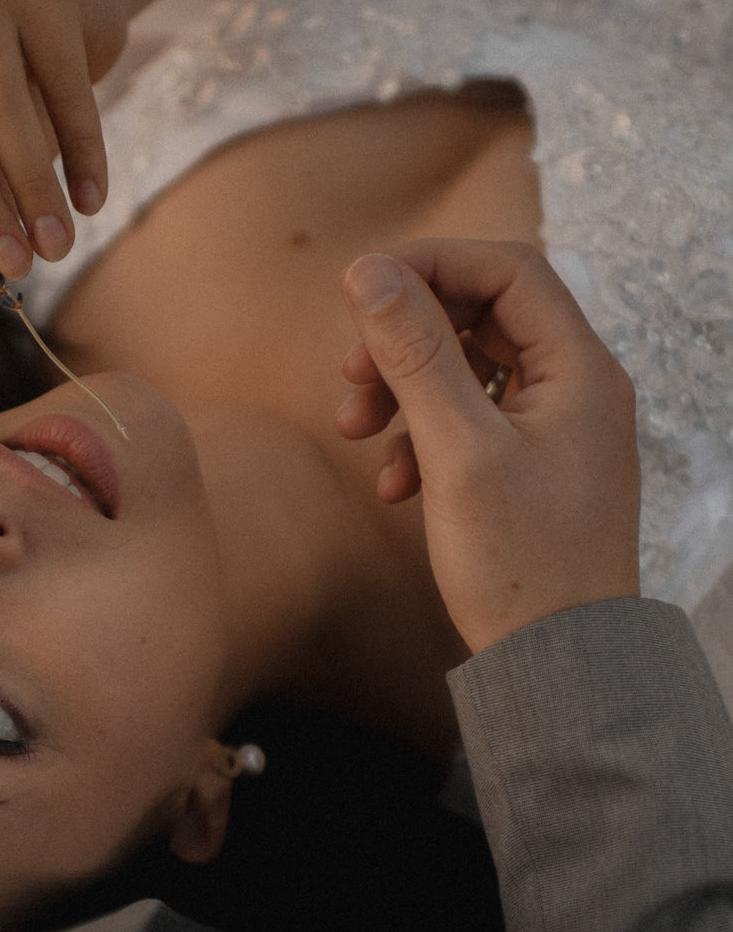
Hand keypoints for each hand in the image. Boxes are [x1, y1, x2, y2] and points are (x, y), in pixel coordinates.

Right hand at [336, 240, 640, 653]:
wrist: (560, 665)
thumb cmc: (525, 564)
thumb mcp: (458, 450)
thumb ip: (415, 354)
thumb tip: (367, 271)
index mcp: (580, 369)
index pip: (506, 270)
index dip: (429, 265)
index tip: (360, 289)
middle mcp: (576, 387)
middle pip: (480, 316)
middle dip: (405, 337)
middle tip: (351, 373)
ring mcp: (554, 428)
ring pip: (465, 370)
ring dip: (403, 390)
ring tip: (355, 431)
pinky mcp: (529, 467)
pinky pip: (466, 422)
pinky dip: (420, 438)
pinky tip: (393, 486)